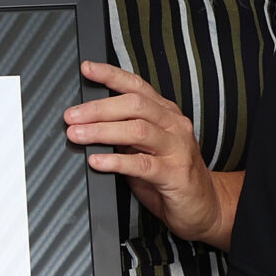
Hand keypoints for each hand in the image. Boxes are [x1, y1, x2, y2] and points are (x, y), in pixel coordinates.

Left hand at [65, 60, 235, 246]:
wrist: (204, 206)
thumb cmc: (170, 175)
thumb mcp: (144, 149)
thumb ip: (123, 134)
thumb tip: (87, 123)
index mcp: (165, 114)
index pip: (137, 87)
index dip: (111, 75)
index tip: (87, 69)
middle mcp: (173, 125)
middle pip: (134, 105)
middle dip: (98, 108)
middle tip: (71, 116)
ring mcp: (177, 148)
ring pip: (138, 130)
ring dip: (103, 131)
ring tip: (77, 135)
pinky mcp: (176, 174)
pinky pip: (143, 165)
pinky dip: (116, 161)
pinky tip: (97, 160)